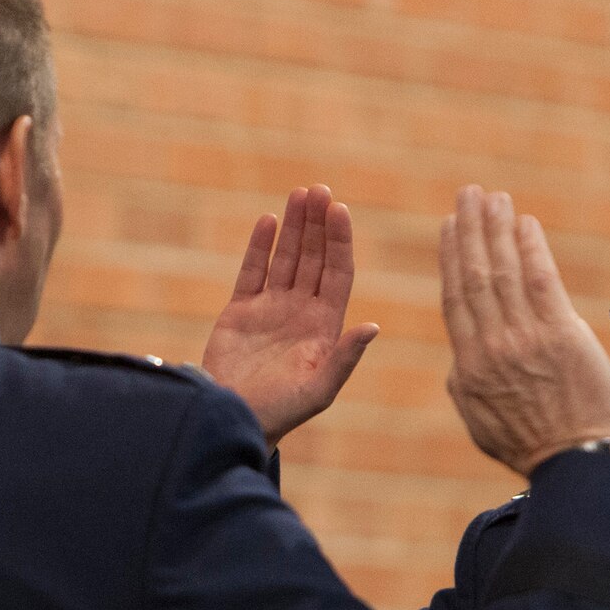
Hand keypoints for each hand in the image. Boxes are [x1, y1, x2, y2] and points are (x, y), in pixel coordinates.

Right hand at [201, 185, 379, 447]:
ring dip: (294, 227)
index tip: (340, 210)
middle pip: (314, 258)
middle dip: (318, 224)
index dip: (340, 241)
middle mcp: (301, 311)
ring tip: (300, 193)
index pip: (338, 273)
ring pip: (287, 258)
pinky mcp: (241, 312)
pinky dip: (260, 246)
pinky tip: (268, 221)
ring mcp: (271, 309)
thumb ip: (346, 357)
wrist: (236, 419)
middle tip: (319, 190)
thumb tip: (373, 326)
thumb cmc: (282, 411)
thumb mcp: (321, 389)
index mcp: (325, 326)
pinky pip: (253, 271)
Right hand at [439, 186, 609, 477]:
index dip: (452, 257)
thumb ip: (467, 381)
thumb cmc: (532, 446)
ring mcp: (525, 340)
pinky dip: (531, 249)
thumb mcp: (480, 421)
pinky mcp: (561, 336)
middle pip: (475, 275)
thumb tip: (463, 353)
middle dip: (471, 230)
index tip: (450, 227)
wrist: (577, 463)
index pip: (456, 298)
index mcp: (468, 366)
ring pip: (503, 272)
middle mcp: (491, 347)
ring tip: (494, 198)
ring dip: (497, 228)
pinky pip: (540, 281)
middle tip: (469, 194)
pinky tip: (526, 224)